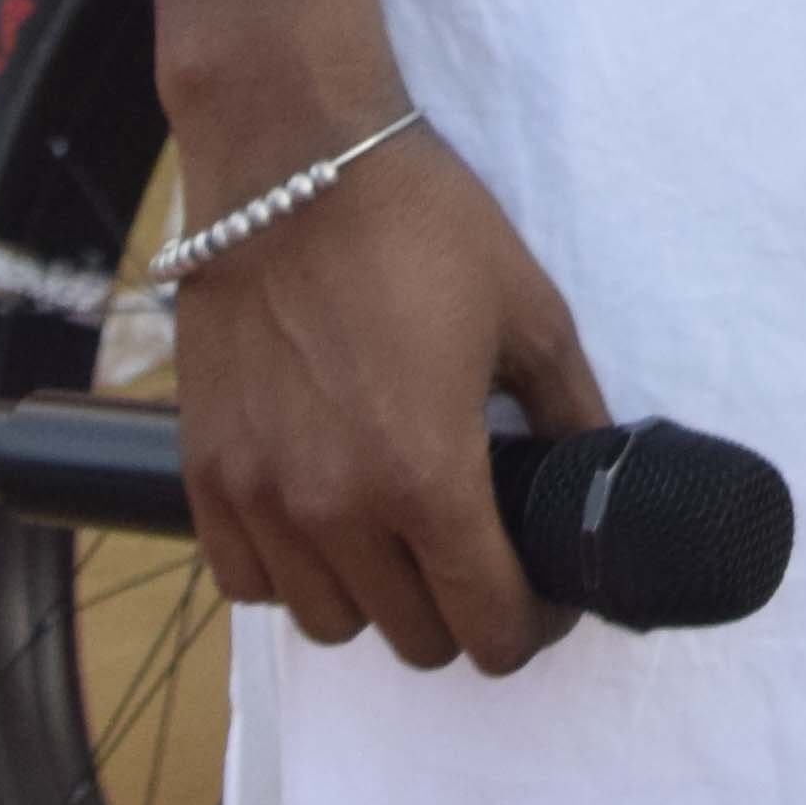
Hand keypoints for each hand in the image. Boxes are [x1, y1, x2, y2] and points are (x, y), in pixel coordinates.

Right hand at [170, 114, 611, 672]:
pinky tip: (324, 521)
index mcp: (427, 477)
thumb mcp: (531, 313)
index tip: (542, 600)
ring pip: (327, 624)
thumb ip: (571, 412)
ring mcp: (261, 498)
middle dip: (461, 612)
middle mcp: (336, 510)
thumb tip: (598, 474)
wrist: (293, 165)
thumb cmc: (420, 228)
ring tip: (400, 538)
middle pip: (413, 640)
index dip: (529, 627)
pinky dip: (292, 572)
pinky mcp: (207, 474)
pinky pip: (248, 582)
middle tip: (480, 558)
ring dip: (375, 599)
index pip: (486, 628)